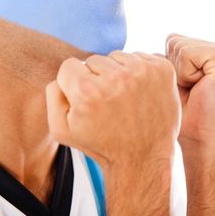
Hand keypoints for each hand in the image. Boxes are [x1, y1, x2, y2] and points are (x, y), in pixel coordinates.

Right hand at [45, 51, 180, 167]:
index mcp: (87, 91)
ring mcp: (142, 71)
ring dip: (117, 72)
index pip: (69, 65)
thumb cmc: (102, 145)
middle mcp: (115, 78)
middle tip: (107, 102)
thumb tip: (62, 75)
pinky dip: (137, 71)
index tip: (86, 100)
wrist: (143, 159)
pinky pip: (139, 56)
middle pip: (93, 59)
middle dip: (96, 77)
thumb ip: (53, 95)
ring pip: (116, 56)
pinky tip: (139, 93)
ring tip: (123, 98)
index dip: (73, 83)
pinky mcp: (162, 69)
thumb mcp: (62, 129)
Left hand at [165, 33, 214, 146]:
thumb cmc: (183, 112)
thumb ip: (164, 57)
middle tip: (190, 90)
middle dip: (173, 67)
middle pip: (174, 40)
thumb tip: (140, 49)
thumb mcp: (171, 78)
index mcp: (213, 50)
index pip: (173, 40)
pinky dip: (184, 73)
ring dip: (179, 72)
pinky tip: (200, 86)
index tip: (185, 87)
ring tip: (195, 89)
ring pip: (178, 46)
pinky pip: (186, 53)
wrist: (201, 137)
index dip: (169, 66)